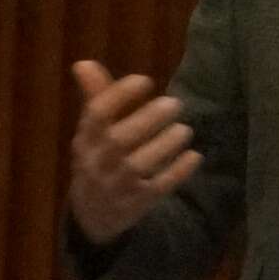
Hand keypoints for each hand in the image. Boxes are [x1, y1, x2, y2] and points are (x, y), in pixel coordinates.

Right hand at [69, 60, 198, 245]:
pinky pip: (157, 188)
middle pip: (119, 140)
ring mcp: (115, 186)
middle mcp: (96, 163)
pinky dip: (177, 172)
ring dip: (165, 144)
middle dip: (148, 119)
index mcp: (85, 140)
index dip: (119, 95)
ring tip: (184, 129)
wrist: (92, 216)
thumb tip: (84, 63)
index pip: (96, 115)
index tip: (145, 80)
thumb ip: (96, 98)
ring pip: (138, 165)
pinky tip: (194, 156)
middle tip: (174, 103)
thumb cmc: (98, 161)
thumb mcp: (92, 134)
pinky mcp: (135, 204)